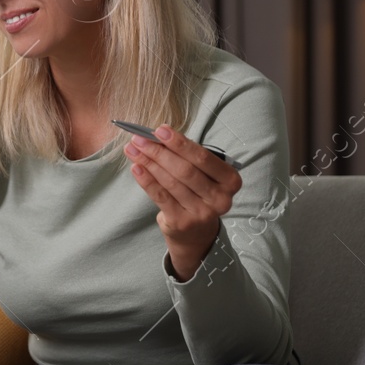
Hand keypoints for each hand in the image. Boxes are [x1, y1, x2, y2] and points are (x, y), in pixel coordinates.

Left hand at [124, 124, 242, 281]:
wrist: (196, 234)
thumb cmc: (198, 193)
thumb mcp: (202, 175)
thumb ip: (186, 157)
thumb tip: (157, 136)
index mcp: (230, 181)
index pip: (203, 158)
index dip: (180, 143)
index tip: (160, 130)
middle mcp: (220, 199)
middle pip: (185, 170)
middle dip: (160, 152)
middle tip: (140, 138)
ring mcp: (202, 213)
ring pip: (171, 182)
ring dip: (149, 163)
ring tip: (133, 149)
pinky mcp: (182, 222)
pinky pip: (161, 196)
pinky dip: (146, 180)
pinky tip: (136, 167)